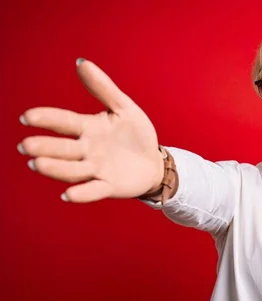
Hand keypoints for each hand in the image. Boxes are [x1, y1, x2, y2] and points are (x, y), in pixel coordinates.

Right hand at [18, 58, 163, 202]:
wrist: (153, 162)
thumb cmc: (136, 135)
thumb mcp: (124, 108)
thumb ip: (103, 88)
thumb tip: (81, 62)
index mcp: (88, 128)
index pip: (64, 122)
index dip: (47, 119)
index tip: (28, 117)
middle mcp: (87, 150)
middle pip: (62, 149)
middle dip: (44, 147)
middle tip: (26, 146)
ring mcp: (96, 169)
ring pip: (72, 170)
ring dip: (55, 168)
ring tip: (37, 164)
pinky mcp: (109, 186)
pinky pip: (93, 190)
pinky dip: (82, 193)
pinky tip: (68, 195)